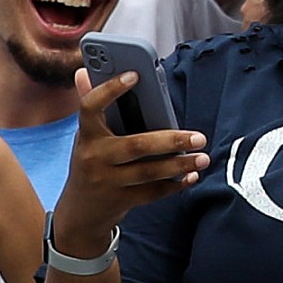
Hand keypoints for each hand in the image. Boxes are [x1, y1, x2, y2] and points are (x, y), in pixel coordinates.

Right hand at [52, 66, 209, 251]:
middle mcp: (95, 157)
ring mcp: (107, 182)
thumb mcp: (87, 136)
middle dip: (170, 141)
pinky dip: (174, 185)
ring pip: (148, 172)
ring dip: (179, 165)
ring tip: (203, 157)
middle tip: (199, 137)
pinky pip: (152, 193)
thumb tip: (84, 71)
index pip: (91, 107)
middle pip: (135, 146)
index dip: (110, 90)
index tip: (135, 75)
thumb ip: (92, 106)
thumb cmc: (91, 161)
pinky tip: (191, 176)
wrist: (80, 211)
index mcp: (86, 135)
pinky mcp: (120, 201)